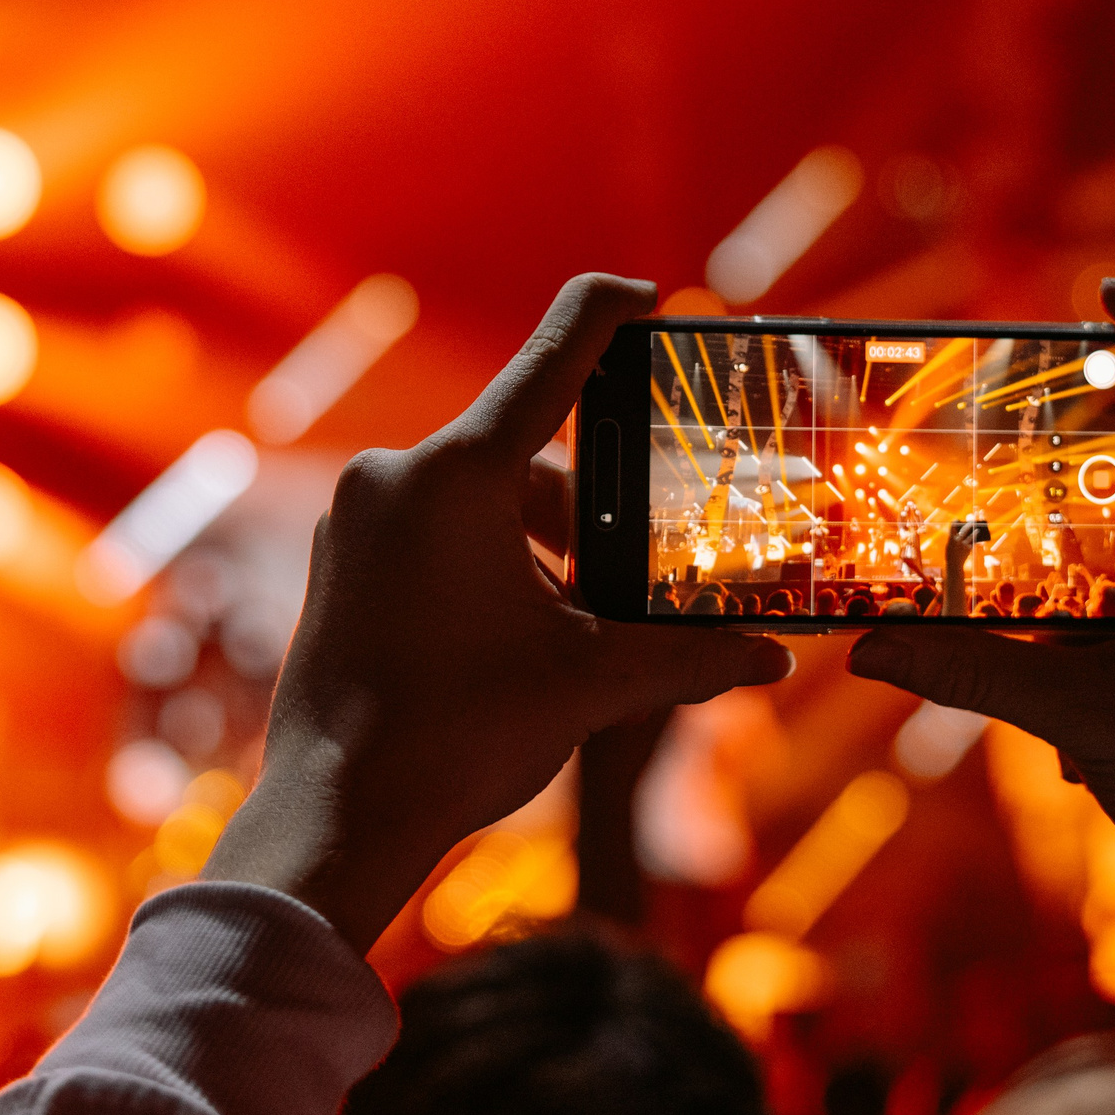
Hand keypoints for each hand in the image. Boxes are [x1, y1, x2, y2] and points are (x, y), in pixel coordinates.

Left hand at [204, 275, 793, 952]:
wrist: (337, 818)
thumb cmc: (458, 739)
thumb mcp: (593, 684)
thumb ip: (691, 655)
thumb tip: (776, 656)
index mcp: (456, 477)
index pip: (553, 359)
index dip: (607, 316)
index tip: (645, 296)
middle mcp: (395, 475)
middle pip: (526, 458)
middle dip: (588, 515)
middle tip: (632, 578)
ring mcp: (358, 515)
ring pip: (480, 500)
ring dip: (537, 548)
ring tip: (573, 628)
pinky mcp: (341, 556)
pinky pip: (433, 530)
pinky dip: (486, 561)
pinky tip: (516, 634)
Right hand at [942, 520, 980, 616]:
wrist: (954, 565)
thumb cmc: (951, 555)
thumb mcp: (949, 546)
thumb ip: (954, 539)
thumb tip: (962, 533)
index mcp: (951, 539)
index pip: (952, 527)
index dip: (955, 522)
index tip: (957, 520)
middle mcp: (958, 540)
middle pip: (964, 530)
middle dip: (968, 525)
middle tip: (971, 522)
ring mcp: (963, 545)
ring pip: (971, 536)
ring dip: (975, 532)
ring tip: (977, 530)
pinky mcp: (968, 549)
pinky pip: (972, 543)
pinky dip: (975, 540)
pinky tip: (978, 538)